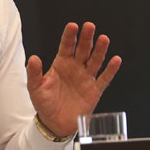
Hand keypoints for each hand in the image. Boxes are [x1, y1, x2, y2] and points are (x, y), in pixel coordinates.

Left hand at [26, 22, 121, 136]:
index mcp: (61, 64)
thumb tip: (33, 58)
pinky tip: (115, 60)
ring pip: (95, 60)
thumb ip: (34, 73)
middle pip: (83, 49)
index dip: (70, 36)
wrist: (54, 123)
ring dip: (100, 50)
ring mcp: (86, 78)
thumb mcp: (35, 88)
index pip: (66, 46)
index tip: (73, 26)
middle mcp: (75, 67)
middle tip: (89, 26)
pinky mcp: (94, 90)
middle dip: (86, 38)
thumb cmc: (45, 103)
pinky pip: (104, 78)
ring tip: (103, 39)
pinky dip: (111, 70)